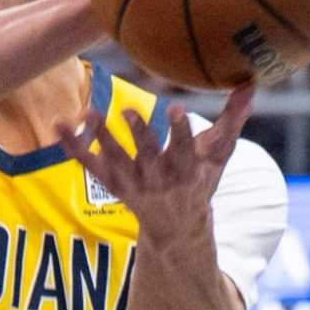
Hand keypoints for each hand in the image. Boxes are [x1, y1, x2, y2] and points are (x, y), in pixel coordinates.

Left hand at [57, 86, 254, 243]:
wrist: (177, 226)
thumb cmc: (201, 181)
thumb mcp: (220, 155)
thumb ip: (234, 119)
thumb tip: (251, 83)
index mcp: (186, 170)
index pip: (184, 149)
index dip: (180, 130)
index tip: (177, 108)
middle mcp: (158, 179)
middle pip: (147, 156)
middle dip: (138, 135)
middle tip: (128, 109)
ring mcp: (132, 183)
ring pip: (115, 161)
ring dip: (101, 138)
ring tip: (90, 114)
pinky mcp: (111, 184)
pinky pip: (88, 165)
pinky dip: (72, 147)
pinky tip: (57, 124)